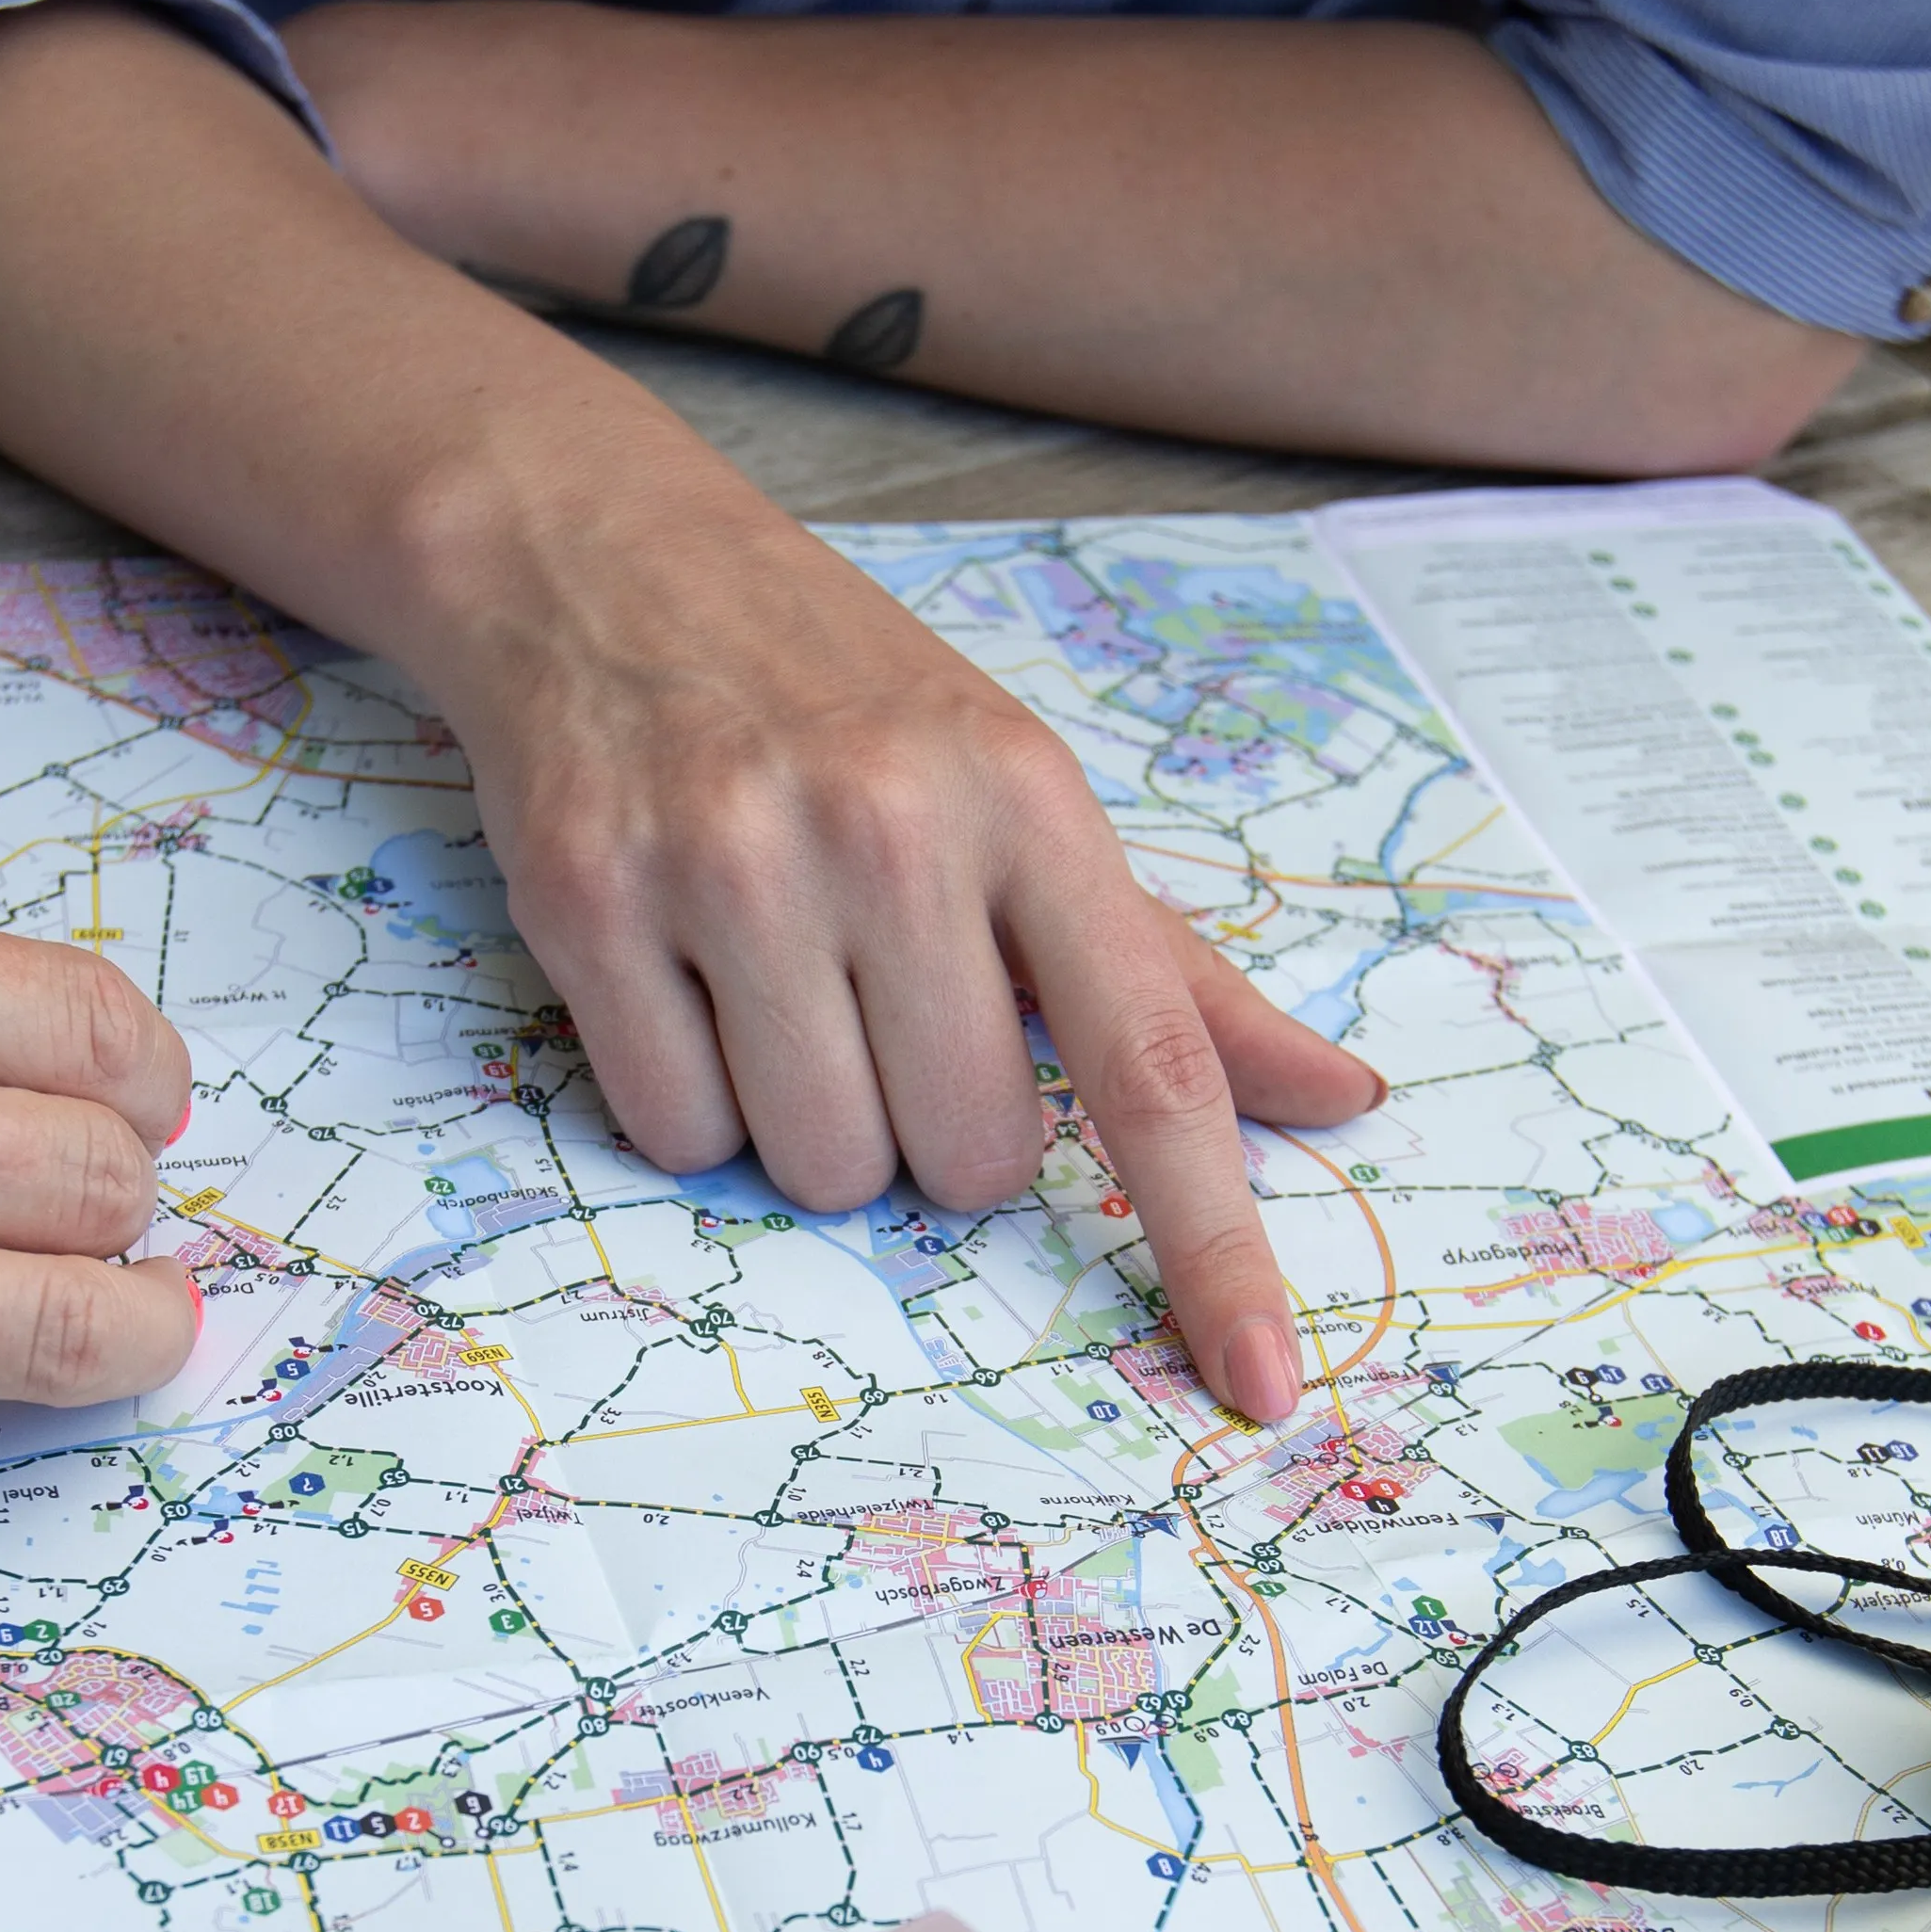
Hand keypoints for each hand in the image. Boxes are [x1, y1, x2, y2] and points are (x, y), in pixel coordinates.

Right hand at [436, 457, 1386, 1425]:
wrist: (599, 551)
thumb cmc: (842, 696)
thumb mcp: (1022, 795)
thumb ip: (1171, 974)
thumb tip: (1342, 1099)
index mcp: (1029, 802)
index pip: (1152, 1066)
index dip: (1211, 1239)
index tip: (1259, 1381)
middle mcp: (890, 825)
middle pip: (966, 1159)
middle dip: (931, 1128)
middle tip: (878, 1005)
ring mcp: (731, 857)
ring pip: (821, 1167)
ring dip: (806, 1124)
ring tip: (772, 983)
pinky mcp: (587, 894)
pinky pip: (675, 1133)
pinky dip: (686, 1097)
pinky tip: (680, 975)